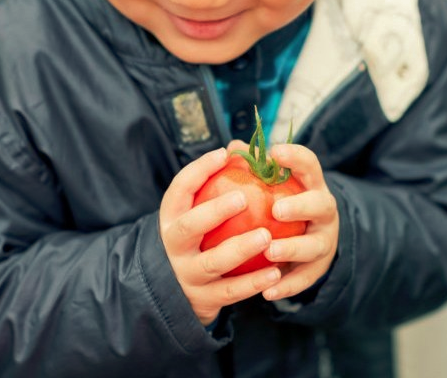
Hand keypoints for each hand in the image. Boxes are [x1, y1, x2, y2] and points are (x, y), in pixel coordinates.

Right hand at [159, 148, 282, 325]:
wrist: (177, 292)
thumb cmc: (197, 239)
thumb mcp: (195, 213)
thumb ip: (213, 185)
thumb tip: (238, 147)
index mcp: (171, 218)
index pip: (179, 189)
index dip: (198, 169)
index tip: (224, 153)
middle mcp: (174, 245)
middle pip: (189, 227)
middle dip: (214, 212)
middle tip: (243, 198)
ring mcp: (187, 274)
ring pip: (212, 262)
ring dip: (239, 249)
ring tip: (266, 236)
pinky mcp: (204, 299)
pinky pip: (231, 291)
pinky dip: (253, 283)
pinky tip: (275, 273)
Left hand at [225, 140, 338, 300]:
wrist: (310, 241)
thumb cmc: (281, 205)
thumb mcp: (273, 187)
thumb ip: (253, 169)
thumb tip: (231, 148)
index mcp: (311, 185)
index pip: (310, 165)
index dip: (296, 157)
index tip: (275, 151)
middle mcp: (323, 212)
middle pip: (321, 205)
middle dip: (301, 206)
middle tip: (276, 210)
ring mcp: (324, 240)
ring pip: (314, 246)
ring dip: (293, 249)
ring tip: (270, 251)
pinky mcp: (317, 268)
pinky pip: (304, 279)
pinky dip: (287, 286)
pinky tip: (268, 292)